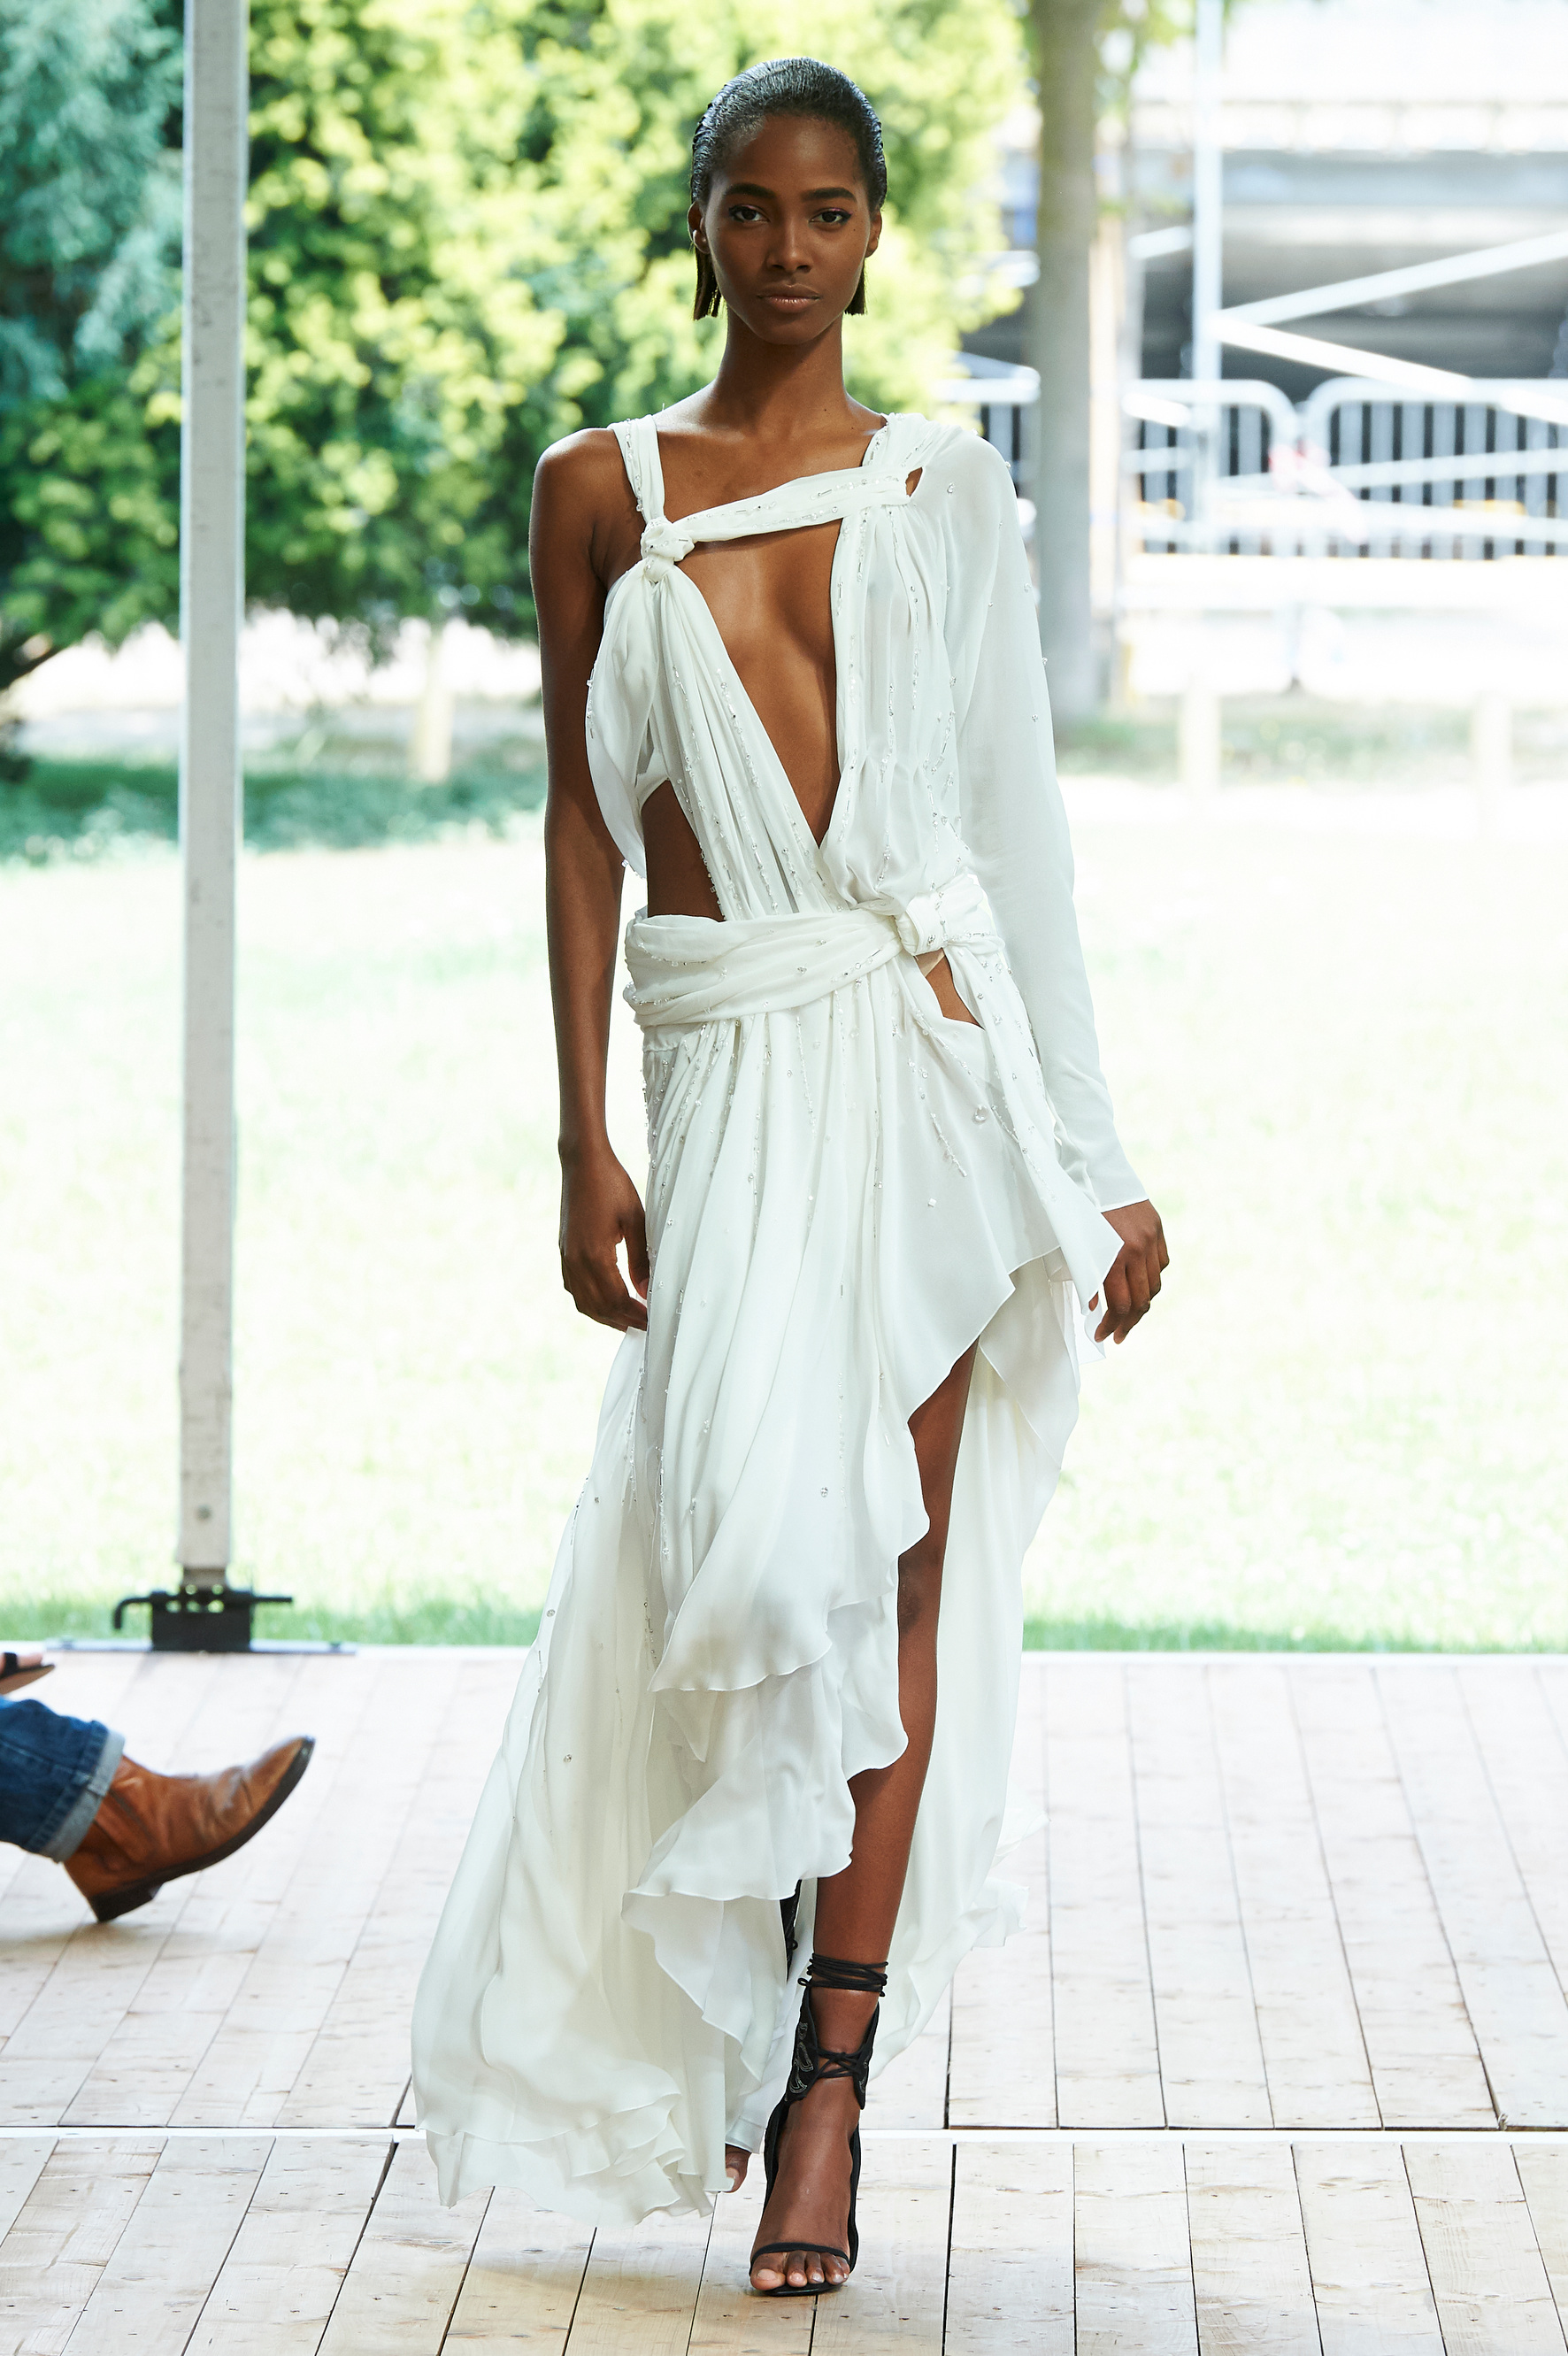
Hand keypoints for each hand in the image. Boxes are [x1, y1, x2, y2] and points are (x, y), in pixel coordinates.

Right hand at [559, 1147, 649, 1330]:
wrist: (582, 1162)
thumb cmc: (611, 1185)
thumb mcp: (635, 1220)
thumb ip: (641, 1260)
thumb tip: (648, 1292)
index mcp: (593, 1255)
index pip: (616, 1300)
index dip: (635, 1316)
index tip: (653, 1322)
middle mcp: (575, 1261)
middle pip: (599, 1307)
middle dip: (622, 1321)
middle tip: (645, 1327)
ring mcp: (566, 1257)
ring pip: (583, 1302)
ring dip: (606, 1316)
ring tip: (628, 1320)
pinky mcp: (564, 1251)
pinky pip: (574, 1288)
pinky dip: (590, 1302)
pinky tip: (606, 1300)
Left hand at [1090, 1199, 1167, 1345]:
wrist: (1096, 1172)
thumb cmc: (1078, 1209)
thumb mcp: (1076, 1245)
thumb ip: (1086, 1276)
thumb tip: (1093, 1306)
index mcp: (1114, 1256)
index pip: (1121, 1305)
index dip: (1111, 1325)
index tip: (1102, 1336)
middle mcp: (1137, 1250)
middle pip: (1141, 1301)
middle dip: (1128, 1323)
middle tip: (1117, 1335)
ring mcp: (1151, 1239)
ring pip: (1155, 1285)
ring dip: (1143, 1305)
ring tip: (1129, 1316)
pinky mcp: (1157, 1229)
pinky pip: (1161, 1264)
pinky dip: (1152, 1278)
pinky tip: (1140, 1286)